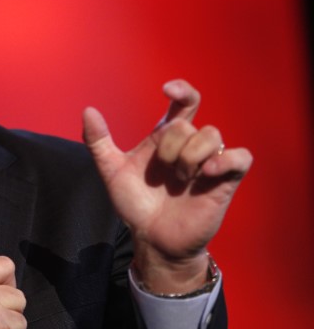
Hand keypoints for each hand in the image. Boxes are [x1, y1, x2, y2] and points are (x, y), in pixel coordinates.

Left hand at [82, 79, 251, 292]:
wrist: (151, 239)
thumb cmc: (136, 204)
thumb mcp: (112, 171)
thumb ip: (98, 141)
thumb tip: (88, 110)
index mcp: (165, 138)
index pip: (184, 103)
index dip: (181, 90)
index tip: (167, 89)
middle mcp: (189, 147)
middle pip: (187, 125)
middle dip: (169, 146)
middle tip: (162, 171)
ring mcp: (208, 164)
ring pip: (213, 134)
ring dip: (191, 155)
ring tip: (180, 179)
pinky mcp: (224, 182)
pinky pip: (241, 157)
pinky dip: (226, 159)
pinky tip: (207, 172)